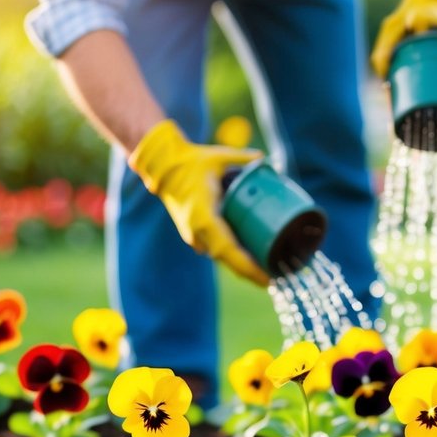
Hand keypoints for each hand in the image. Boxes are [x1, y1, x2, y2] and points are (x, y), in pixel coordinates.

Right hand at [128, 120, 268, 285]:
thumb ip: (243, 158)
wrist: (161, 168)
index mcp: (203, 216)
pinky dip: (233, 255)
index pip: (227, 248)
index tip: (265, 277)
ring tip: (267, 271)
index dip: (246, 266)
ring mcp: (194, 234)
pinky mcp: (194, 233)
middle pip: (227, 260)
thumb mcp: (217, 157)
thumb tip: (265, 159)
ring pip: (222, 256)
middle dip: (250, 273)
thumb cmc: (190, 162)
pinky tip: (251, 257)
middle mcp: (197, 231)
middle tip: (274, 280)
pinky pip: (216, 248)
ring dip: (242, 266)